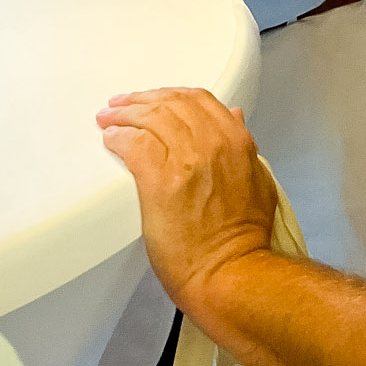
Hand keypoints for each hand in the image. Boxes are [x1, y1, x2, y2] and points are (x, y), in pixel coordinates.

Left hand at [95, 88, 276, 310]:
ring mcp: (186, 160)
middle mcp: (212, 143)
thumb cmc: (244, 237)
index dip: (170, 94)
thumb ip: (244, 146)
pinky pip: (134, 145)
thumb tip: (234, 116)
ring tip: (107, 119)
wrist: (229, 272)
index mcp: (236, 142)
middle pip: (169, 104)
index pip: (199, 100)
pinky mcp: (160, 182)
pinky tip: (110, 140)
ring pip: (150, 119)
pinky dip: (118, 137)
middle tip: (119, 104)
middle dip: (141, 100)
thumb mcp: (258, 181)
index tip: (152, 99)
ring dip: (124, 115)